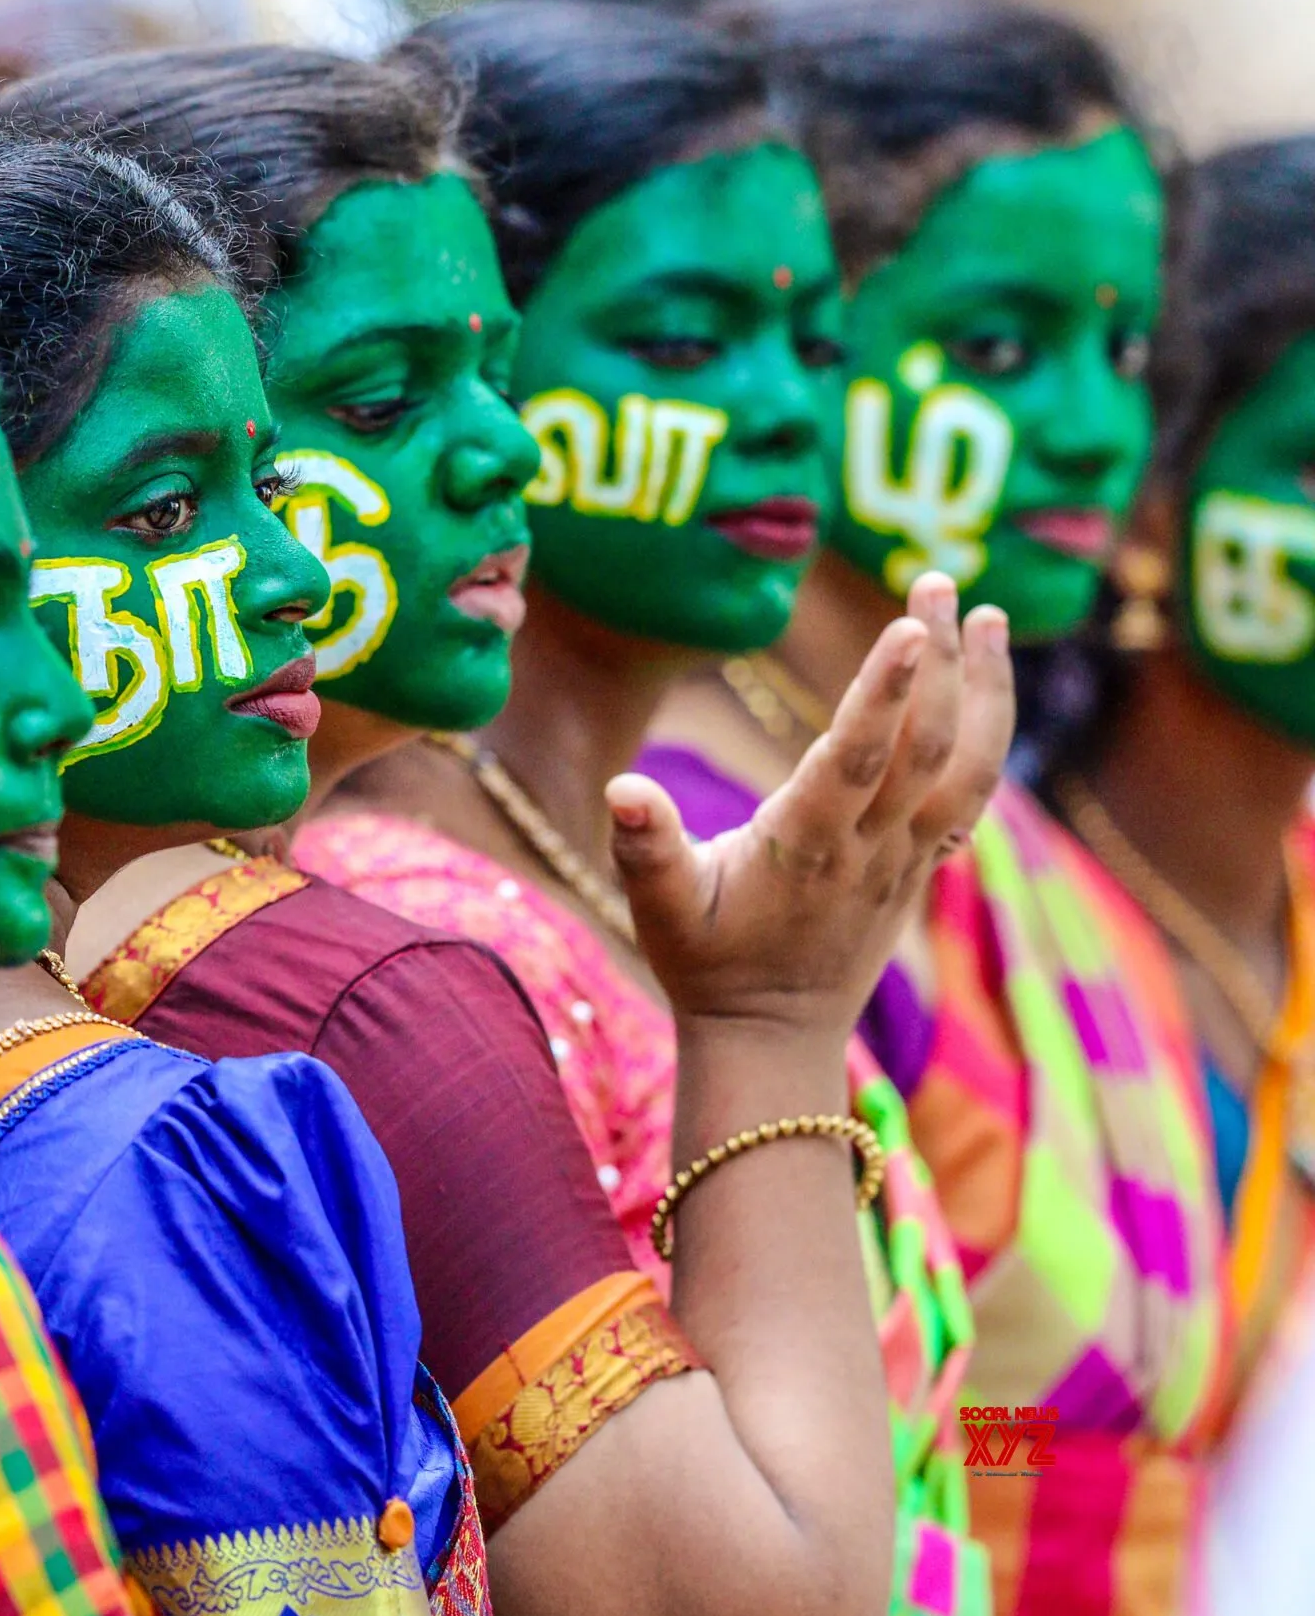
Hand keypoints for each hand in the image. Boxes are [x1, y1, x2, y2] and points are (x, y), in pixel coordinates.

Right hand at [608, 573, 1011, 1035]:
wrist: (772, 1035)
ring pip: (967, 767)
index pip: (860, 759)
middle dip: (941, 660)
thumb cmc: (705, 962)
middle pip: (926, 744)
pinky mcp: (921, 866)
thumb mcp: (658, 910)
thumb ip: (644, 848)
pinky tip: (990, 689)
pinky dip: (989, 736)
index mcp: (806, 847)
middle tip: (933, 581)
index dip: (887, 691)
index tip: (911, 626)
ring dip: (988, 691)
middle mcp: (869, 848)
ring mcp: (905, 859)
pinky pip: (971, 794)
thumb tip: (622, 787)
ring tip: (993, 618)